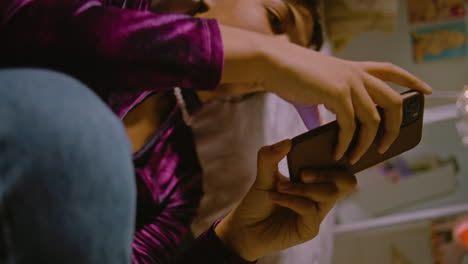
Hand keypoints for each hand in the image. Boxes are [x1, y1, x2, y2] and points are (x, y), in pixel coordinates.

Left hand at [215, 139, 356, 260]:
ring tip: (280, 186)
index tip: (320, 149)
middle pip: (347, 181)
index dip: (340, 157)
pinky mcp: (310, 229)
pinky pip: (309, 209)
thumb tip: (288, 141)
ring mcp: (317, 213)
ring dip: (302, 188)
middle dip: (326, 173)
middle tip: (303, 174)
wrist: (244, 228)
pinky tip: (274, 197)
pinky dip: (291, 200)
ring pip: (328, 194)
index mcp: (316, 180)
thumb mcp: (262, 175)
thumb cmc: (258, 202)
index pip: (341, 167)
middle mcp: (320, 196)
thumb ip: (270, 157)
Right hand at [219, 25, 431, 162]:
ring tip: (355, 158)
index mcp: (354, 69)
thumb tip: (321, 132)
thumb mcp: (313, 92)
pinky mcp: (337, 93)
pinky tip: (339, 152)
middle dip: (394, 127)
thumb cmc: (290, 76)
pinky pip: (350, 126)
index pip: (391, 70)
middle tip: (385, 146)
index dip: (411, 80)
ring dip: (366, 143)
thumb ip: (322, 111)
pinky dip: (346, 143)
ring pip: (373, 119)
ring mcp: (350, 83)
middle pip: (393, 100)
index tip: (426, 91)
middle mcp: (357, 74)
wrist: (272, 64)